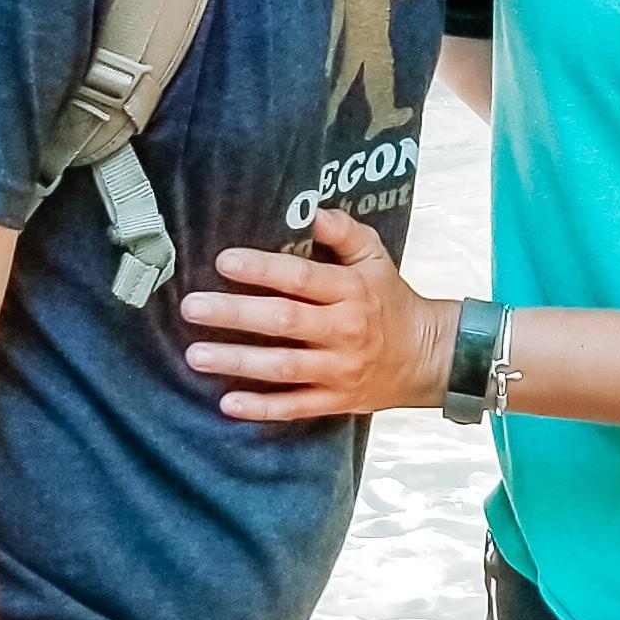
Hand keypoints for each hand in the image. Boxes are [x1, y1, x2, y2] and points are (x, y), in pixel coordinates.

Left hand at [178, 206, 455, 421]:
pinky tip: (227, 403)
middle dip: (235, 315)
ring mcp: (339, 370)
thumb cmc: (390, 300)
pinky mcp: (335, 400)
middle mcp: (344, 331)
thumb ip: (346, 232)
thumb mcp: (377, 258)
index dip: (262, 270)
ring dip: (237, 362)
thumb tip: (314, 211)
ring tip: (195, 355)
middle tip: (191, 308)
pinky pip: (295, 406)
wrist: (427, 357)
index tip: (224, 261)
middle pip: (284, 322)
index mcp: (351, 291)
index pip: (301, 278)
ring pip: (283, 367)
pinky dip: (262, 407)